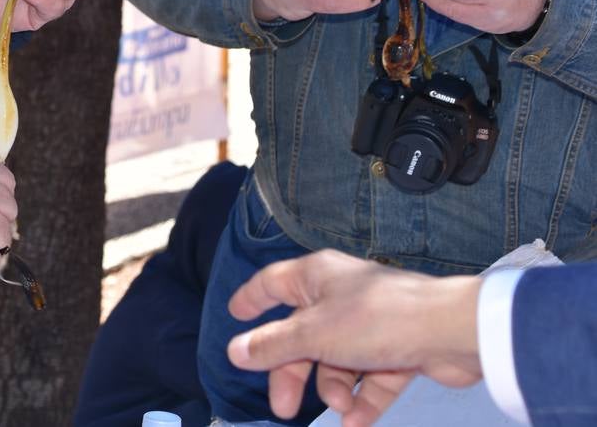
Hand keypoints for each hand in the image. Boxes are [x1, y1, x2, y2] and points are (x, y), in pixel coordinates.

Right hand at [227, 250, 483, 426]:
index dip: (253, 300)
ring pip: (337, 360)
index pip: (274, 284)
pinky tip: (358, 422)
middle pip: (303, 336)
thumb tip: (235, 351)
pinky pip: (371, 377)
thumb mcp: (314, 335)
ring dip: (334, 388)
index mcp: (317, 277)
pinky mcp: (399, 348)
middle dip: (292, 373)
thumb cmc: (378, 319)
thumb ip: (273, 346)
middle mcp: (341, 296)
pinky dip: (364, 399)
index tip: (235, 315)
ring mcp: (371, 323)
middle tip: (283, 408)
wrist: (454, 333)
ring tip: (343, 408)